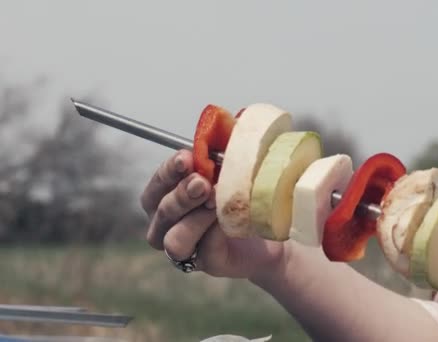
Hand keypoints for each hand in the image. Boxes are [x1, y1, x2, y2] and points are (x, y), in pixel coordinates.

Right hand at [140, 150, 286, 278]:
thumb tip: (231, 122)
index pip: (156, 185)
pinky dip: (214, 235)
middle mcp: (168, 224)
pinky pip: (203, 252)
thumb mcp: (233, 168)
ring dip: (194, 219)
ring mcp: (186, 247)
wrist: (271, 227)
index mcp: (167, 197)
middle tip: (204, 183)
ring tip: (216, 205)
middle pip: (160, 211)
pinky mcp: (206, 263)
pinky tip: (228, 223)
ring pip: (173, 239)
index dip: (168, 172)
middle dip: (181, 194)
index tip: (187, 158)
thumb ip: (225, 149)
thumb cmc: (242, 193)